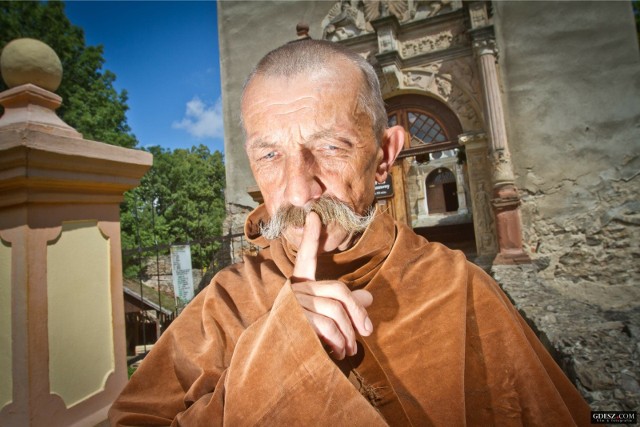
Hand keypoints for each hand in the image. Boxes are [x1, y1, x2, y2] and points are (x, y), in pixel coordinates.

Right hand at [290, 211, 372, 359]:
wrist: (273, 363)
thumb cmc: (303, 337)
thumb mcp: (324, 319)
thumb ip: (345, 306)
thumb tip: (369, 298)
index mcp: (300, 286)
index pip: (307, 258)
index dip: (312, 237)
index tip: (314, 215)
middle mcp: (295, 291)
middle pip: (338, 290)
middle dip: (357, 311)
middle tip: (367, 331)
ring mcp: (294, 305)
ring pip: (335, 311)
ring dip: (349, 334)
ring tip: (352, 350)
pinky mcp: (295, 320)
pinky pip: (327, 326)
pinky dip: (339, 341)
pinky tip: (339, 353)